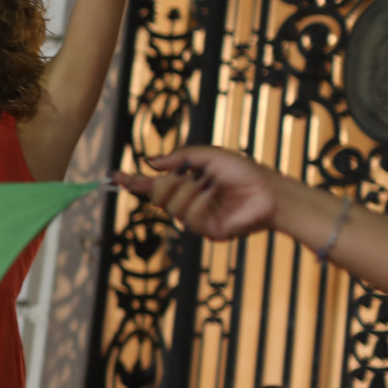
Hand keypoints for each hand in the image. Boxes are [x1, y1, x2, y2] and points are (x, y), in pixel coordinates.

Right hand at [112, 147, 278, 239]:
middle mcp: (188, 202)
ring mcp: (196, 218)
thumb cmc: (245, 172)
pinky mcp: (207, 231)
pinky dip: (199, 201)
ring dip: (189, 190)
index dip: (134, 181)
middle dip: (167, 183)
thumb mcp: (210, 156)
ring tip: (210, 183)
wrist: (270, 192)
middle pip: (157, 196)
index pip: (153, 185)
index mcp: (186, 183)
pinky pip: (189, 217)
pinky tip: (214, 194)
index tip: (117, 177)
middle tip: (186, 175)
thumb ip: (180, 157)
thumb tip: (151, 162)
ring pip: (171, 206)